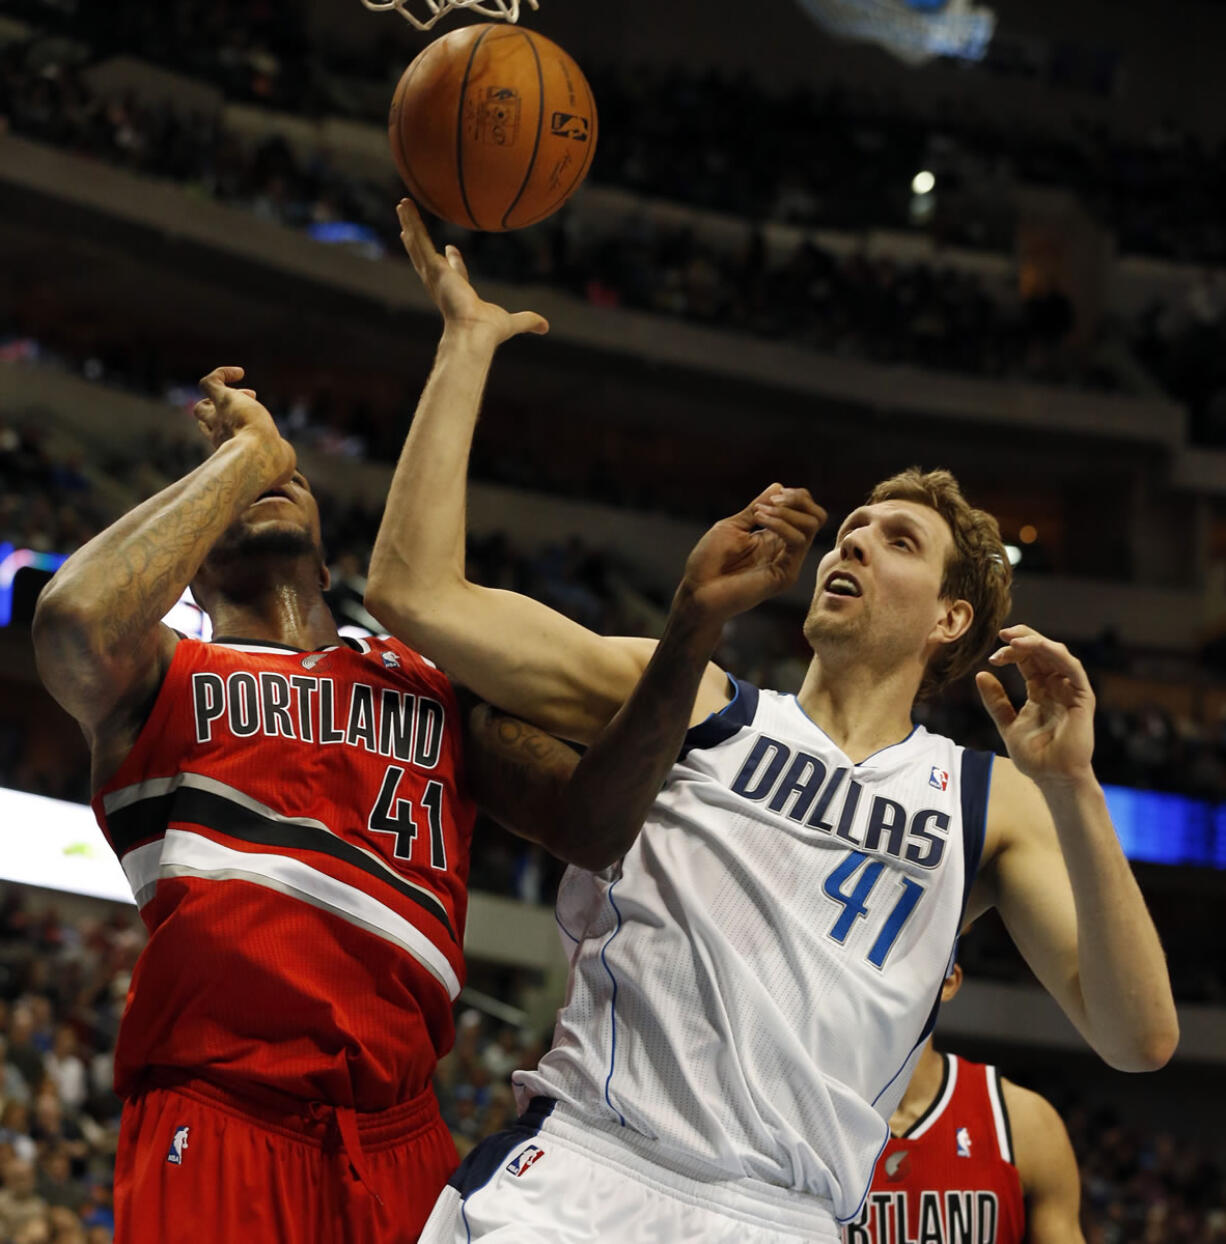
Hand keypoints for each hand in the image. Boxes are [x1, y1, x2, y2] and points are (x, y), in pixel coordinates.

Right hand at [194, 366, 295, 480]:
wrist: (260, 456)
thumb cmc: (273, 465)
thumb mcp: (281, 468)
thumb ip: (282, 467)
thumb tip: (289, 476)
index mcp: (229, 448)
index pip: (216, 435)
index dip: (229, 425)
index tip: (255, 424)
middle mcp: (218, 434)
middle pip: (203, 418)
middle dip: (219, 409)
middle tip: (249, 405)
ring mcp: (218, 417)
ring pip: (201, 406)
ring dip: (220, 396)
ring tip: (250, 394)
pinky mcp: (223, 400)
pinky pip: (208, 382)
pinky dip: (221, 374)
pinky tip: (240, 373)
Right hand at [397, 199, 548, 344]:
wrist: (475, 333)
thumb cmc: (489, 332)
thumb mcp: (512, 322)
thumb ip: (527, 321)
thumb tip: (545, 327)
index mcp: (459, 293)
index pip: (454, 273)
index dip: (452, 262)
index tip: (450, 250)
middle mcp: (442, 284)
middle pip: (427, 257)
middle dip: (419, 242)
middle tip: (410, 229)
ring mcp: (435, 275)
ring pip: (418, 245)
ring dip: (410, 225)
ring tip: (402, 205)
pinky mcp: (433, 268)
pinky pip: (420, 240)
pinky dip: (412, 223)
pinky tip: (405, 204)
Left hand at [677, 484, 825, 625]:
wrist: (697, 592)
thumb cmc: (708, 562)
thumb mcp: (733, 526)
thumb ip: (758, 508)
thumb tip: (778, 486)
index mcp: (775, 538)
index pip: (805, 511)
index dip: (795, 497)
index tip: (771, 497)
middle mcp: (786, 550)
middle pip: (816, 516)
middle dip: (797, 500)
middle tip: (771, 502)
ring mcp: (788, 563)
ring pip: (811, 526)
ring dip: (785, 512)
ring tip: (758, 514)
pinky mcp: (785, 575)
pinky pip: (798, 542)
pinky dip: (780, 524)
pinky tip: (759, 520)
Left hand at [975, 625, 1095, 787]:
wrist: (1053, 778)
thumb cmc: (1034, 756)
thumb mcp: (1007, 724)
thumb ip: (995, 701)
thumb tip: (980, 674)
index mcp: (1039, 691)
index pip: (1027, 661)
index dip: (1011, 652)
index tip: (993, 657)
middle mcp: (1056, 686)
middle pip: (1042, 652)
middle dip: (1023, 638)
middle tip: (1003, 633)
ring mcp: (1070, 690)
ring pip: (1057, 655)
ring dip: (1037, 642)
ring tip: (1015, 640)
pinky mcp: (1083, 697)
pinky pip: (1073, 669)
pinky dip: (1056, 655)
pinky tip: (1038, 648)